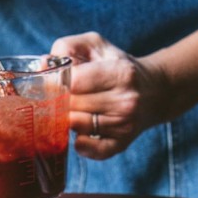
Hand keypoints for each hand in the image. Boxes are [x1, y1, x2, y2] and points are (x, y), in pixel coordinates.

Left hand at [52, 24, 197, 159]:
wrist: (154, 91)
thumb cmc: (117, 66)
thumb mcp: (96, 45)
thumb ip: (67, 48)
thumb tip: (43, 65)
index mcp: (120, 72)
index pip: (74, 81)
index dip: (57, 82)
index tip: (55, 81)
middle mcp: (126, 100)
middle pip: (74, 105)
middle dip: (60, 101)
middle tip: (60, 97)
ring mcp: (125, 124)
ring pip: (78, 126)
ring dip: (68, 120)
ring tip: (72, 110)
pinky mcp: (122, 143)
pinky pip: (95, 151)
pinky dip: (81, 145)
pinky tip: (79, 135)